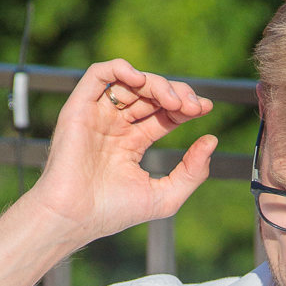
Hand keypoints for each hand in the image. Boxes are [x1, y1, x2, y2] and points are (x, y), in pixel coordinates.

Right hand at [31, 60, 215, 246]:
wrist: (74, 217)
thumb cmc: (111, 213)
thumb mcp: (165, 196)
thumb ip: (193, 172)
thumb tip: (211, 141)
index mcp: (131, 144)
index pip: (163, 114)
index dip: (185, 107)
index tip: (205, 109)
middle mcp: (114, 127)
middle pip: (150, 95)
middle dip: (176, 94)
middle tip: (193, 106)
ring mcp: (97, 116)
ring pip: (130, 82)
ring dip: (157, 84)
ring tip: (173, 101)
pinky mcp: (78, 108)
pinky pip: (98, 74)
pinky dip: (121, 68)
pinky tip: (141, 81)